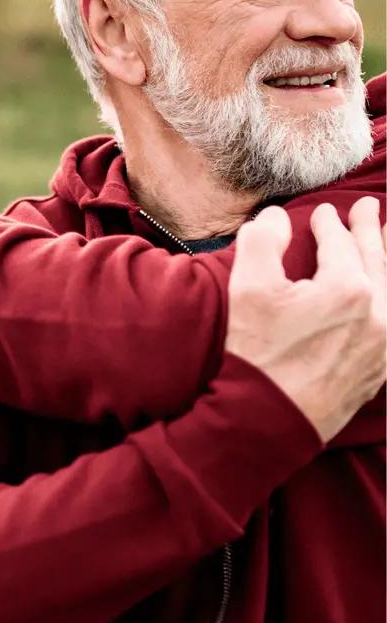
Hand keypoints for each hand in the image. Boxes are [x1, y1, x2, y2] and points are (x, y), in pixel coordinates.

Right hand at [226, 199, 386, 442]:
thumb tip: (275, 216)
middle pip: (377, 260)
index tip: (322, 213)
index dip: (329, 224)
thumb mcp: (248, 289)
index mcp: (347, 288)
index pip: (340, 244)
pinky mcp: (384, 364)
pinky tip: (386, 292)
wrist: (271, 415)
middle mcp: (379, 311)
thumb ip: (262, 242)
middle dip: (370, 230)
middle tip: (366, 208)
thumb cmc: (259, 352)